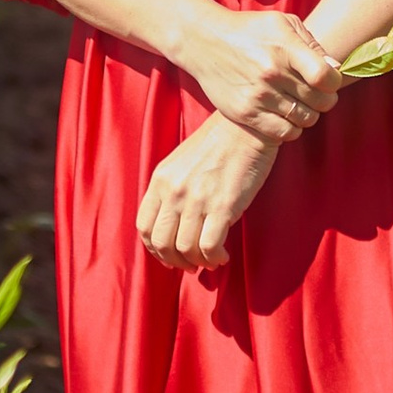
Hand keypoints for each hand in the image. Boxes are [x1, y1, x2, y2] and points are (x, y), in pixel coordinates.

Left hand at [137, 114, 278, 270]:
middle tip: (189, 264)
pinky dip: (214, 258)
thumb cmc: (218, 145)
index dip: (154, 249)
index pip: (145, 226)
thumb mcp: (181, 163)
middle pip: (162, 242)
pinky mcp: (223, 206)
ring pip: (186, 249)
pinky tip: (222, 255)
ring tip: (210, 260)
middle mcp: (174, 191)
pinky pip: (209, 247)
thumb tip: (175, 226)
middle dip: (175, 261)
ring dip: (198, 262)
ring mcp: (197, 199)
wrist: (247, 127)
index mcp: (161, 179)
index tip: (168, 256)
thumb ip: (172, 190)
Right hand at [177, 5, 340, 142]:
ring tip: (300, 103)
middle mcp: (271, 73)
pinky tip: (285, 114)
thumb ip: (313, 45)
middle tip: (315, 93)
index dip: (335, 83)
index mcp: (285, 48)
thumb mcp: (283, 23)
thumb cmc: (251, 30)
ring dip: (308, 114)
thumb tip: (336, 70)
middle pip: (320, 102)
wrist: (206, 41)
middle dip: (325, 99)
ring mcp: (257, 96)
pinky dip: (291, 128)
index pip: (325, 78)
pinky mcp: (244, 113)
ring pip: (304, 120)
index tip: (328, 81)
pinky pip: (284, 133)